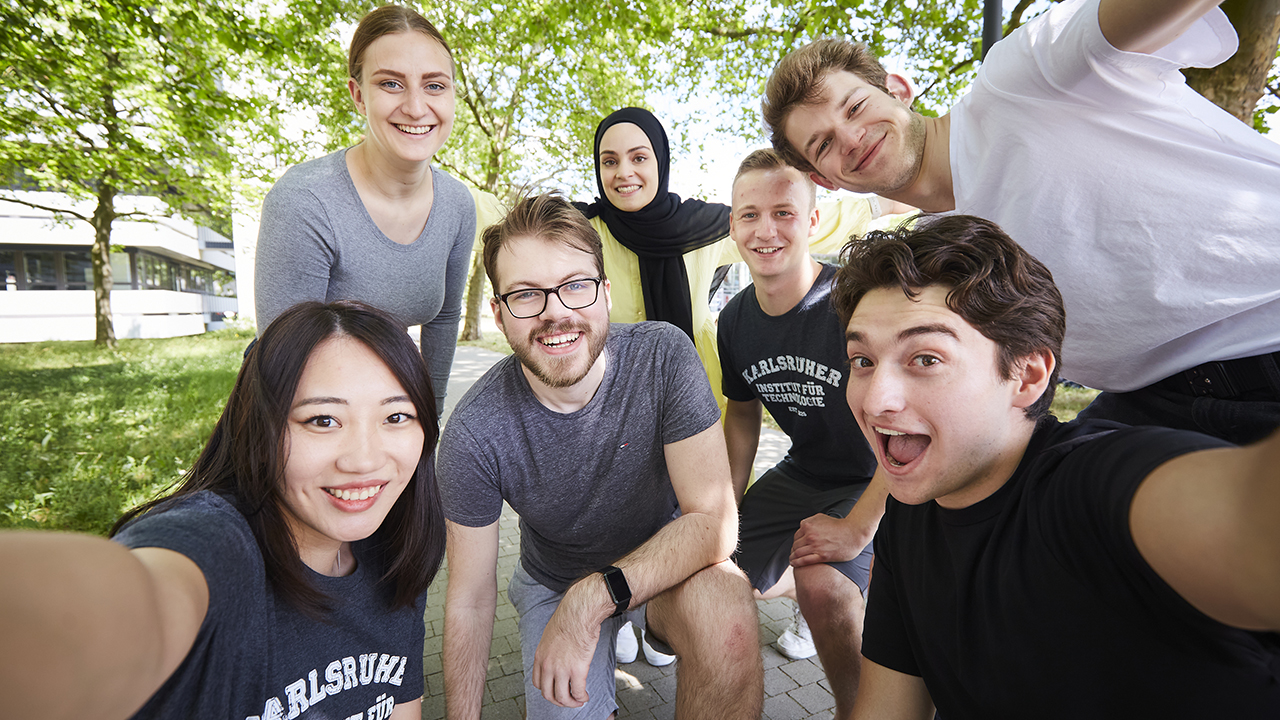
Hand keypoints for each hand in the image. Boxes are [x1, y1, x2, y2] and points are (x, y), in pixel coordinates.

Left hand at [530, 582, 606, 706]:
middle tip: (567, 700)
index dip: (547, 690)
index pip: (537, 683)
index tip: (556, 690)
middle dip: (558, 701)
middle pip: (548, 694)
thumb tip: (558, 653)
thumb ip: (550, 649)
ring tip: (578, 701)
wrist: (579, 614)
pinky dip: (581, 697)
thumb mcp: (550, 635)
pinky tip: (585, 696)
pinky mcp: (577, 670)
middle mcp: (547, 666)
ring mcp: (561, 669)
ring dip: (571, 703)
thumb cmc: (568, 619)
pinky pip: (577, 692)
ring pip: (562, 697)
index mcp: (540, 657)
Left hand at [789, 513, 868, 566]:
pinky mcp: (822, 556)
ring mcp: (815, 546)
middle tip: (793, 554)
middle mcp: (810, 535)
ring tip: (791, 560)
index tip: (795, 546)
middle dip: (793, 550)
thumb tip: (802, 526)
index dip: (795, 542)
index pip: (796, 536)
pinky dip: (797, 563)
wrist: (853, 533)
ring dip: (792, 557)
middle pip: (795, 545)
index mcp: (808, 526)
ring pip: (798, 553)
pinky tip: (794, 563)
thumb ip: (810, 521)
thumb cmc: (839, 525)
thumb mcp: (821, 517)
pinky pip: (805, 561)